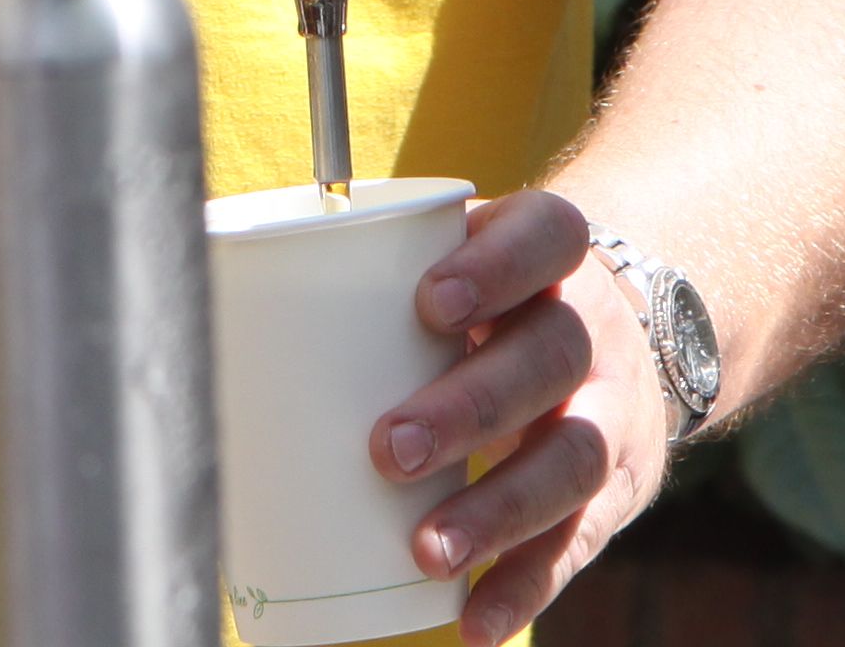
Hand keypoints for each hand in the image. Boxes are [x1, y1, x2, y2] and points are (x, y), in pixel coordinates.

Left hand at [372, 188, 675, 642]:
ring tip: (428, 552)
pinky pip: (578, 541)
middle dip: (471, 408)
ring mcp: (613, 411)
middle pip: (551, 358)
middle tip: (389, 449)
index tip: (429, 303)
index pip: (548, 237)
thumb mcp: (460, 260)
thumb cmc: (491, 300)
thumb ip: (377, 276)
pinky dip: (525, 585)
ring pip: (574, 458)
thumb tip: (228, 301)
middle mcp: (593, 328)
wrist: (616, 337)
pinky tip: (476, 621)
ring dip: (498, 512)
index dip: (498, 267)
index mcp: (552, 255)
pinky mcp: (616, 491)